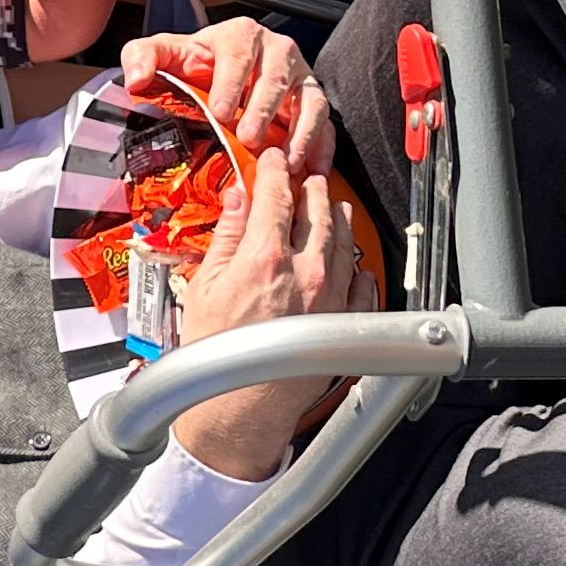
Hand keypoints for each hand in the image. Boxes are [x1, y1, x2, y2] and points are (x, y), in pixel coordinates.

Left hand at [118, 16, 334, 178]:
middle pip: (276, 77)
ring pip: (308, 100)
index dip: (231, 83)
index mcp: (239, 36)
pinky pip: (325, 122)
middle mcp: (275, 51)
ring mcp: (299, 77)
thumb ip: (142, 56)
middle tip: (250, 139)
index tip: (220, 112)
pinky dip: (322, 147)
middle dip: (264, 109)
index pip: (238, 55)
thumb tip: (135, 79)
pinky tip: (312, 171)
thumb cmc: (195, 67)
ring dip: (300, 131)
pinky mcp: (313, 101)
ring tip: (285, 161)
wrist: (221, 78)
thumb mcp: (165, 56)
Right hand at [169, 163, 379, 480]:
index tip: (272, 161)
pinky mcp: (345, 320)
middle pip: (316, 212)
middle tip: (305, 179)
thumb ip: (224, 237)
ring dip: (336, 219)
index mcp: (265, 257)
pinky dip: (357, 267)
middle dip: (311, 189)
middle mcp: (306, 270)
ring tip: (331, 208)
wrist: (241, 404)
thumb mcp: (204, 286)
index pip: (276, 195)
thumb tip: (235, 202)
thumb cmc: (218, 354)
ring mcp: (331, 295)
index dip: (273, 170)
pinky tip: (353, 262)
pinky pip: (362, 283)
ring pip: (344, 241)